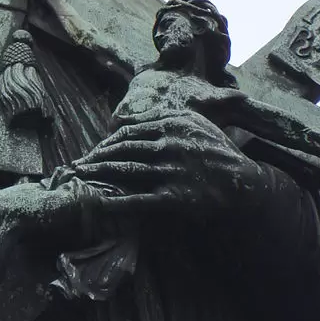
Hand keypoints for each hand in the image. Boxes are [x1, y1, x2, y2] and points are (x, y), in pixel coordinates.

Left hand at [73, 108, 267, 209]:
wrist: (242, 183)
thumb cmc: (217, 151)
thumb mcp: (196, 124)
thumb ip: (165, 118)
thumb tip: (131, 118)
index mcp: (174, 124)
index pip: (129, 131)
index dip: (107, 141)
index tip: (94, 149)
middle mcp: (170, 144)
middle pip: (122, 149)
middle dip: (96, 157)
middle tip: (77, 164)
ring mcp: (172, 171)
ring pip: (126, 171)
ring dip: (99, 174)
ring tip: (81, 178)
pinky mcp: (175, 197)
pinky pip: (139, 199)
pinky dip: (117, 202)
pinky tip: (100, 202)